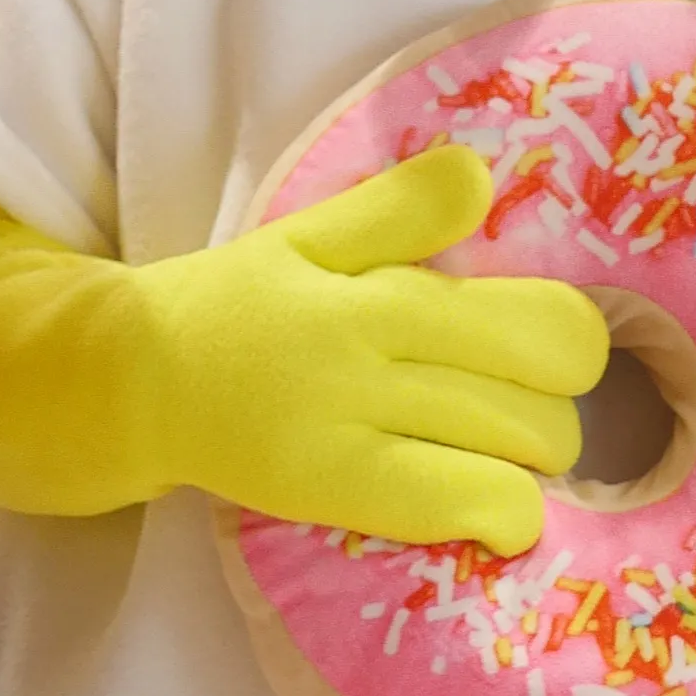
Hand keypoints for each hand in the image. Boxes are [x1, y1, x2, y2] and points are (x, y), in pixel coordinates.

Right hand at [139, 141, 612, 553]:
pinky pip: (472, 507)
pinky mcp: (337, 492)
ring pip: (524, 452)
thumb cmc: (231, 308)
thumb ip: (400, 209)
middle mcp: (376, 352)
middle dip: (554, 403)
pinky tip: (487, 510)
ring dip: (531, 462)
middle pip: (549, 390)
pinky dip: (506, 515)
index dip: (567, 341)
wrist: (127, 384)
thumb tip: (485, 180)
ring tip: (488, 456)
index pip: (546, 316)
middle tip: (509, 408)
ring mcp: (357, 428)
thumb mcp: (307, 235)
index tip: (532, 354)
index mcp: (384, 286)